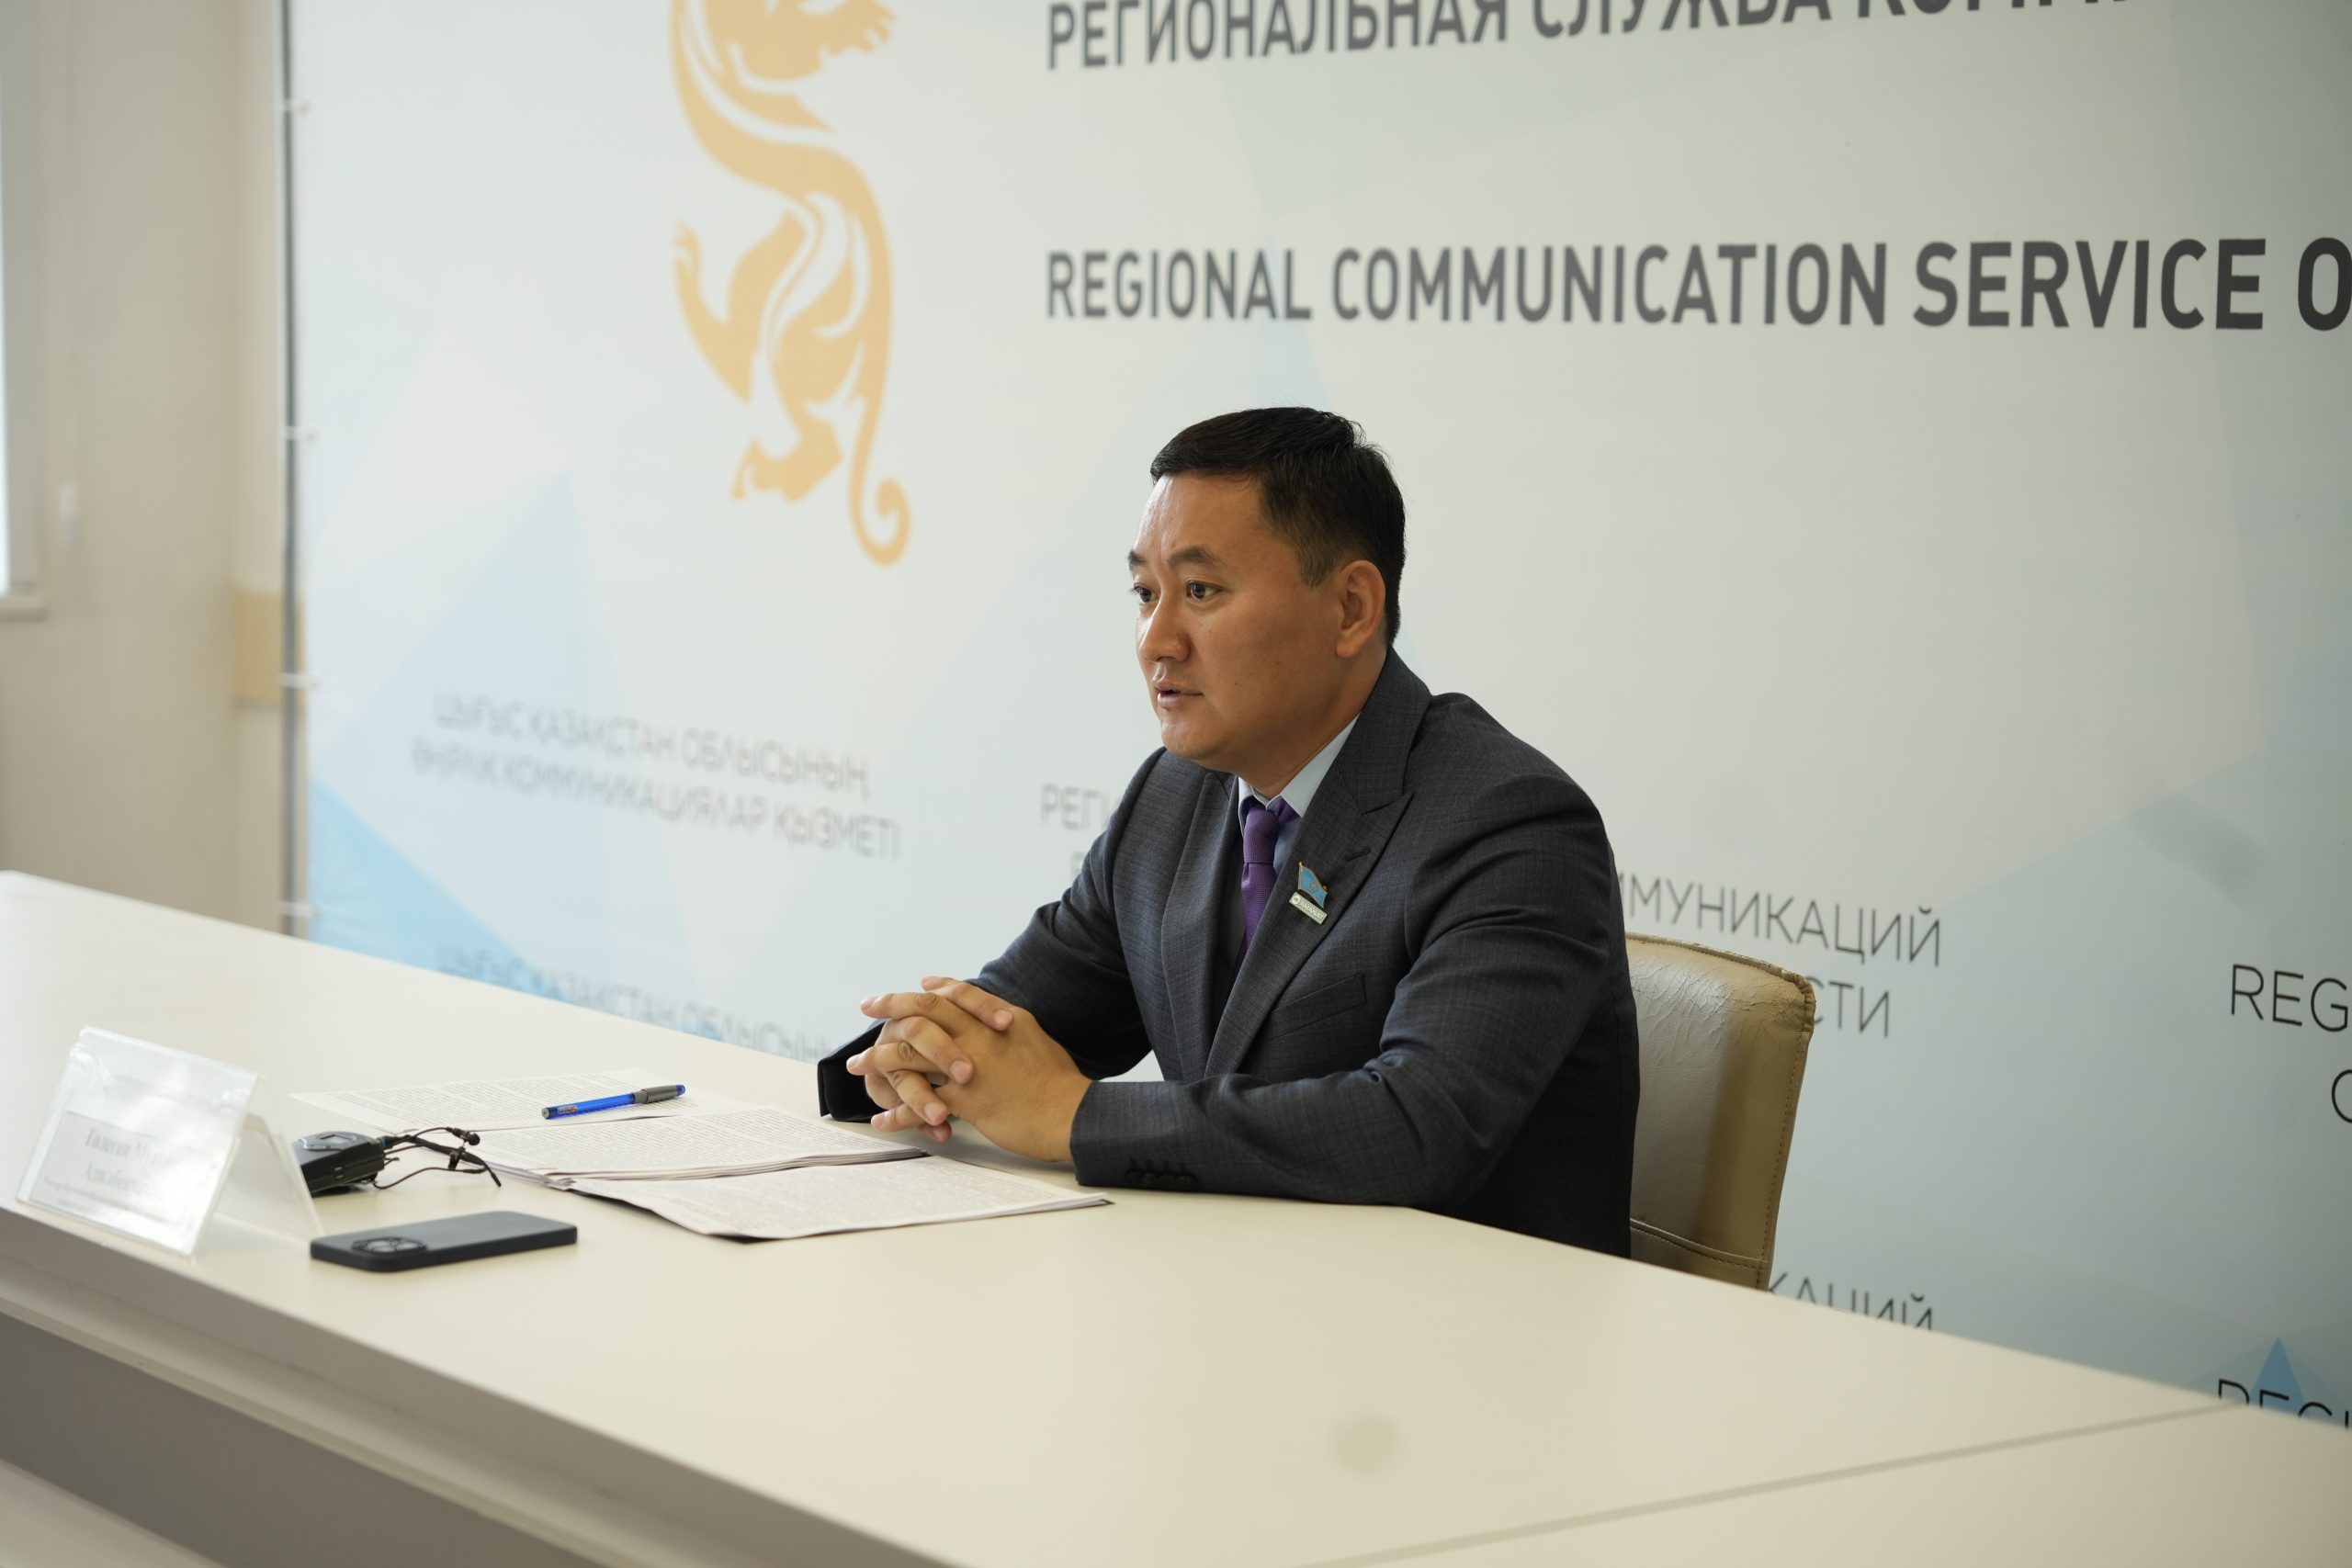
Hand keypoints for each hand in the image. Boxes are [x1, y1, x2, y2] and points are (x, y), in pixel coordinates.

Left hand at [853, 979, 1090, 1162]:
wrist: (1071, 1113)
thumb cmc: (1059, 1082)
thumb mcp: (1034, 1038)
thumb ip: (1008, 1025)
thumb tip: (997, 1019)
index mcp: (996, 1019)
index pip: (955, 994)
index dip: (930, 988)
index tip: (913, 985)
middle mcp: (978, 1036)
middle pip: (922, 1013)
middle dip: (889, 1007)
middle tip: (866, 1005)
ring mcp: (967, 1067)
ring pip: (909, 1055)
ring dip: (877, 1060)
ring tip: (857, 1066)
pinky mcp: (963, 1100)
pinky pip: (917, 1104)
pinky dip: (895, 1113)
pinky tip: (881, 1119)